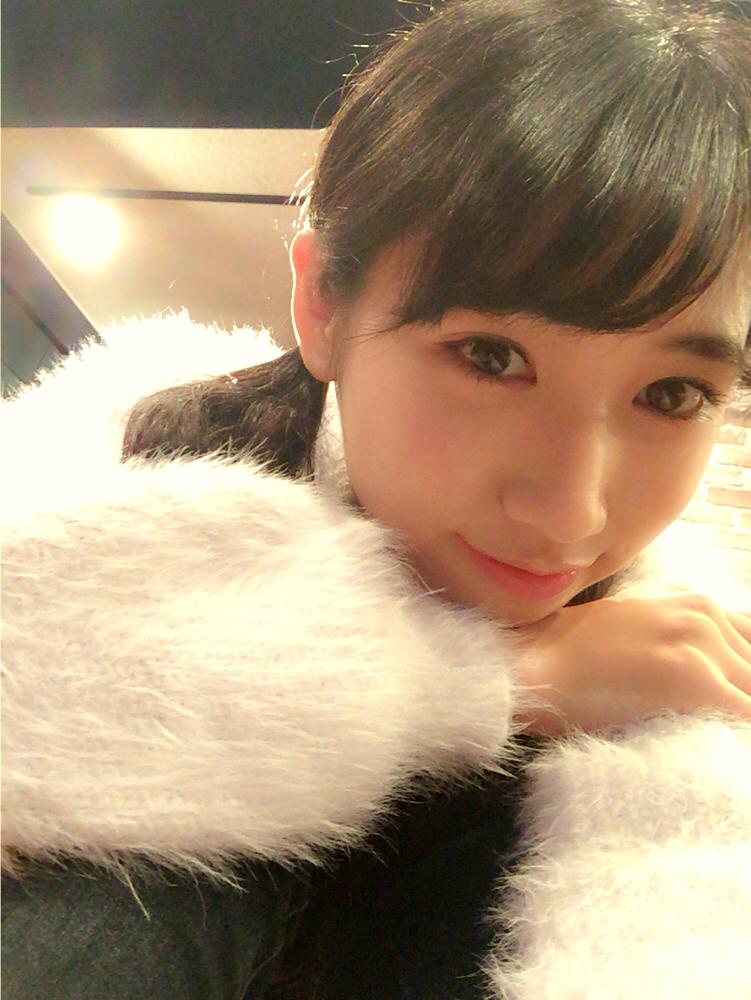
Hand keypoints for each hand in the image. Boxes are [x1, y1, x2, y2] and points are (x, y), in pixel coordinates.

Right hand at [511, 587, 750, 737]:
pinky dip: (739, 738)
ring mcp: (699, 644)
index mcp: (695, 604)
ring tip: (718, 738)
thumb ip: (680, 642)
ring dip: (737, 717)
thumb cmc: (567, 657)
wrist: (529, 667)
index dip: (743, 680)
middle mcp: (704, 616)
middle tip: (720, 724)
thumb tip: (711, 678)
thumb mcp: (634, 630)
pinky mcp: (692, 679)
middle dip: (741, 699)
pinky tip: (723, 755)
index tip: (728, 700)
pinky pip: (746, 716)